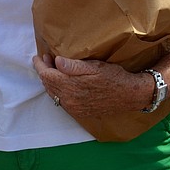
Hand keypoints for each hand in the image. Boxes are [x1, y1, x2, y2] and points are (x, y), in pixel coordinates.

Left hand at [32, 54, 151, 118]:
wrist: (130, 95)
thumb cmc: (114, 77)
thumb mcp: (94, 66)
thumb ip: (73, 66)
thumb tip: (57, 61)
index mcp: (71, 87)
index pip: (46, 76)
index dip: (40, 65)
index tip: (38, 57)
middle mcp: (70, 100)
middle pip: (48, 85)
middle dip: (44, 71)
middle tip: (47, 60)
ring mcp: (74, 108)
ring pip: (53, 94)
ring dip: (50, 81)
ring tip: (53, 69)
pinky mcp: (80, 112)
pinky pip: (62, 101)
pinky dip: (58, 91)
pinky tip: (62, 83)